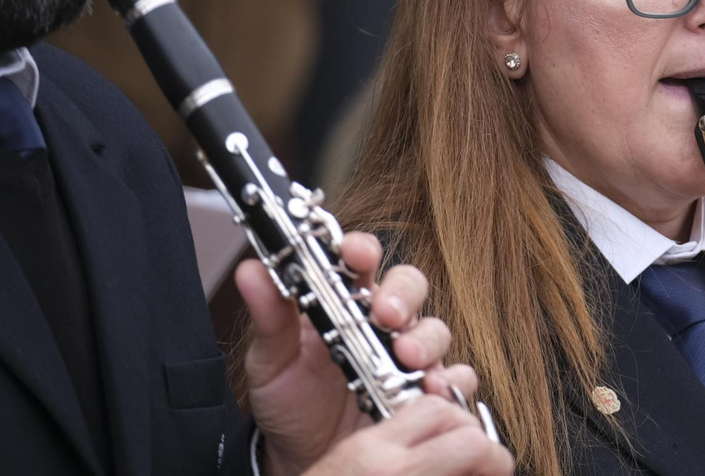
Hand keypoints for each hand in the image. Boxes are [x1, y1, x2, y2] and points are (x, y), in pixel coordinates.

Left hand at [238, 231, 474, 475]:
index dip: (362, 250)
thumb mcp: (270, 360)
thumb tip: (251, 272)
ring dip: (426, 339)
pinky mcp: (422, 391)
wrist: (300, 455)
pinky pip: (453, 377)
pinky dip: (451, 379)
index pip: (361, 260)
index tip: (353, 254)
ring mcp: (406, 356)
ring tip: (407, 358)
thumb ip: (268, 316)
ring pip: (435, 329)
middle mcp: (381, 322)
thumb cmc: (289, 400)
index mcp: (343, 301)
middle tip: (386, 315)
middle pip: (409, 287)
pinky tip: (433, 387)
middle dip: (402, 296)